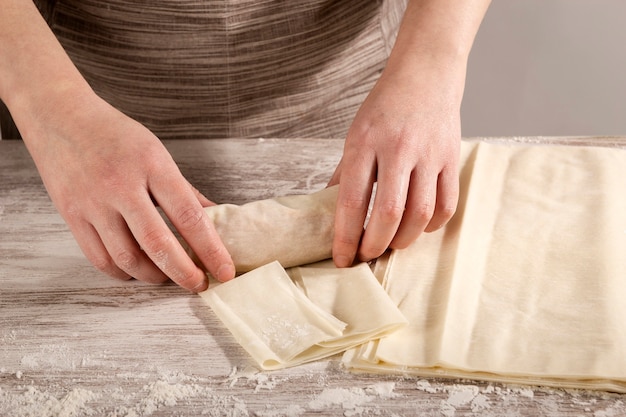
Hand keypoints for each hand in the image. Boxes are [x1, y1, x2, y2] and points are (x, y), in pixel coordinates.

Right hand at [24, 94, 234, 290]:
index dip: (211, 249)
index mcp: (152, 165)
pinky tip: (136, 271)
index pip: (189, 216)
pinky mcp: (71, 215)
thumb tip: (215, 218)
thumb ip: (184, 190)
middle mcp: (122, 185)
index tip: (224, 270)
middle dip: (184, 272)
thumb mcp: (158, 152)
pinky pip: (99, 258)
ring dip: (153, 276)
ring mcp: (93, 202)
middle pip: (158, 243)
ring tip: (169, 277)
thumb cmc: (115, 134)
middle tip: (199, 284)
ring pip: (127, 257)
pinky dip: (122, 272)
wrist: (61, 116)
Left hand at [329, 59, 462, 266]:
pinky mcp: (452, 158)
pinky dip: (431, 225)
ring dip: (403, 240)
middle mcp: (398, 149)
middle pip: (388, 213)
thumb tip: (330, 214)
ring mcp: (429, 154)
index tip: (341, 259)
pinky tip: (418, 227)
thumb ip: (344, 174)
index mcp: (364, 143)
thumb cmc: (385, 107)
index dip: (344, 237)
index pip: (351, 201)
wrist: (426, 75)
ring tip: (390, 244)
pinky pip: (446, 205)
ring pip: (420, 214)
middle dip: (374, 245)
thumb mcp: (355, 134)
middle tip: (366, 256)